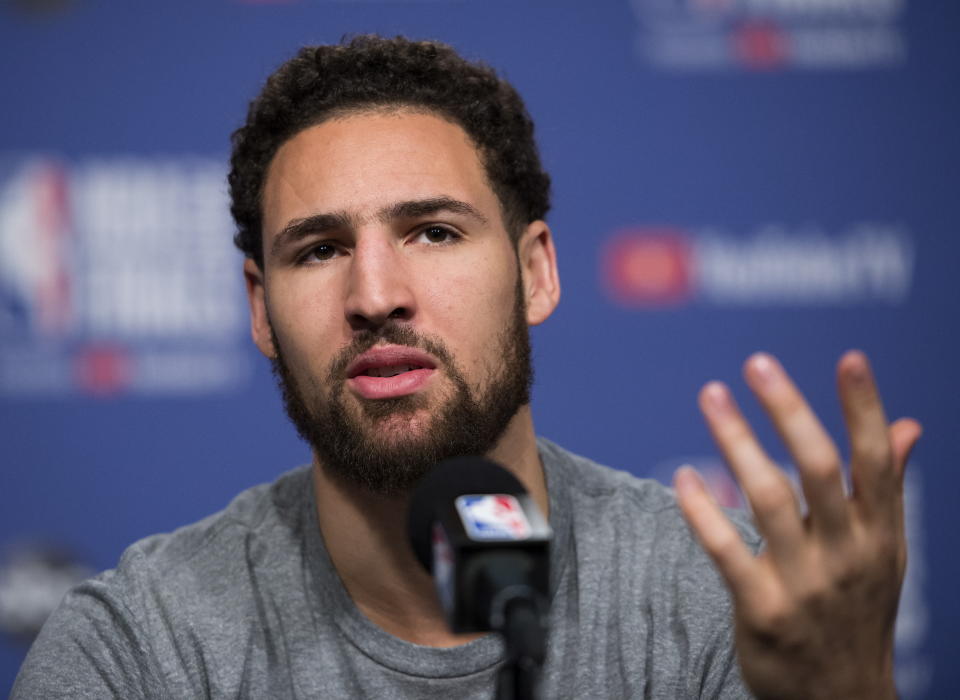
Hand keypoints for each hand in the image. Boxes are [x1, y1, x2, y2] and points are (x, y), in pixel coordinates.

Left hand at [674, 351, 921, 699]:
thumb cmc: (859, 610)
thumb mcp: (886, 552)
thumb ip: (888, 486)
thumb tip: (906, 425)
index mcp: (880, 534)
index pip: (875, 461)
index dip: (864, 408)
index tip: (850, 359)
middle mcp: (846, 553)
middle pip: (818, 468)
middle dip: (788, 410)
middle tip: (757, 363)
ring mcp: (804, 583)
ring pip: (768, 498)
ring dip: (736, 442)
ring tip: (711, 397)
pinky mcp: (762, 610)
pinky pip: (726, 552)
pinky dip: (703, 511)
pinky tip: (685, 476)